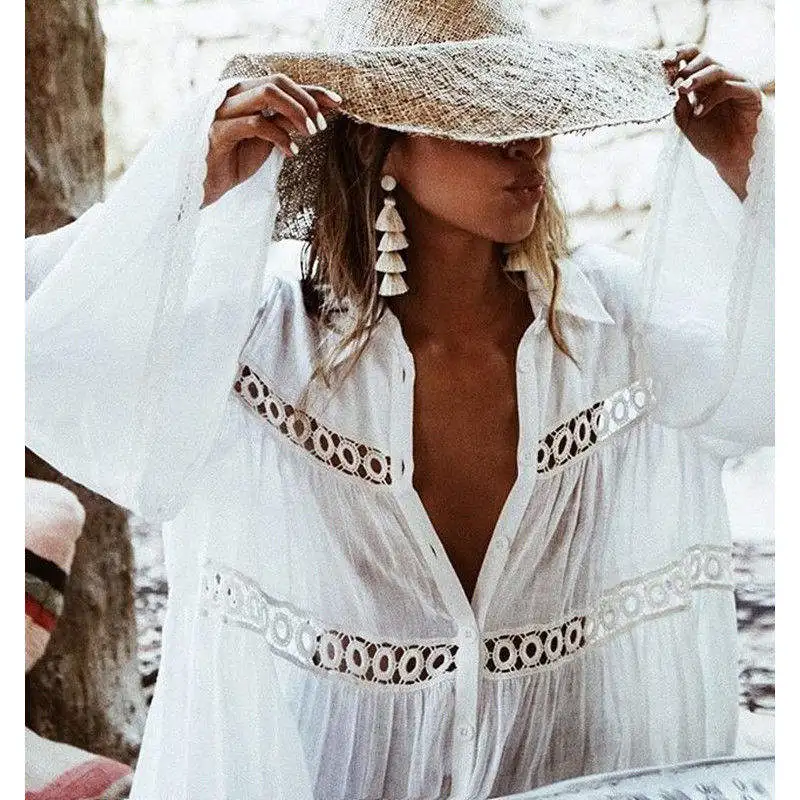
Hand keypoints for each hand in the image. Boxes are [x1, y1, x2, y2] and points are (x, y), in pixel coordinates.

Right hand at [203, 74, 341, 206]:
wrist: (205, 184)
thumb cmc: (236, 161)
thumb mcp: (270, 139)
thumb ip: (289, 122)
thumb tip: (321, 110)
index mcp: (246, 95)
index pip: (284, 83)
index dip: (313, 90)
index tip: (338, 102)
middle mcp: (235, 96)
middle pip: (277, 82)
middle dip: (306, 101)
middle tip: (322, 127)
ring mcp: (225, 111)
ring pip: (266, 94)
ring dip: (295, 112)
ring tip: (311, 134)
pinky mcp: (219, 131)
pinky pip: (255, 124)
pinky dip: (279, 136)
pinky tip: (291, 152)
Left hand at [663, 45, 762, 200]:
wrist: (729, 157)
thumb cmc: (709, 139)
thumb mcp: (686, 121)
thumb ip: (678, 103)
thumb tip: (668, 85)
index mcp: (705, 82)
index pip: (694, 57)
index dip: (679, 54)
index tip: (663, 62)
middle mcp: (721, 79)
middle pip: (705, 58)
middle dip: (687, 67)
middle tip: (675, 81)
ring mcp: (737, 83)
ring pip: (717, 69)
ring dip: (697, 78)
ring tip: (682, 90)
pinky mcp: (750, 93)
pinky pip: (729, 87)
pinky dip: (711, 98)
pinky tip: (699, 113)